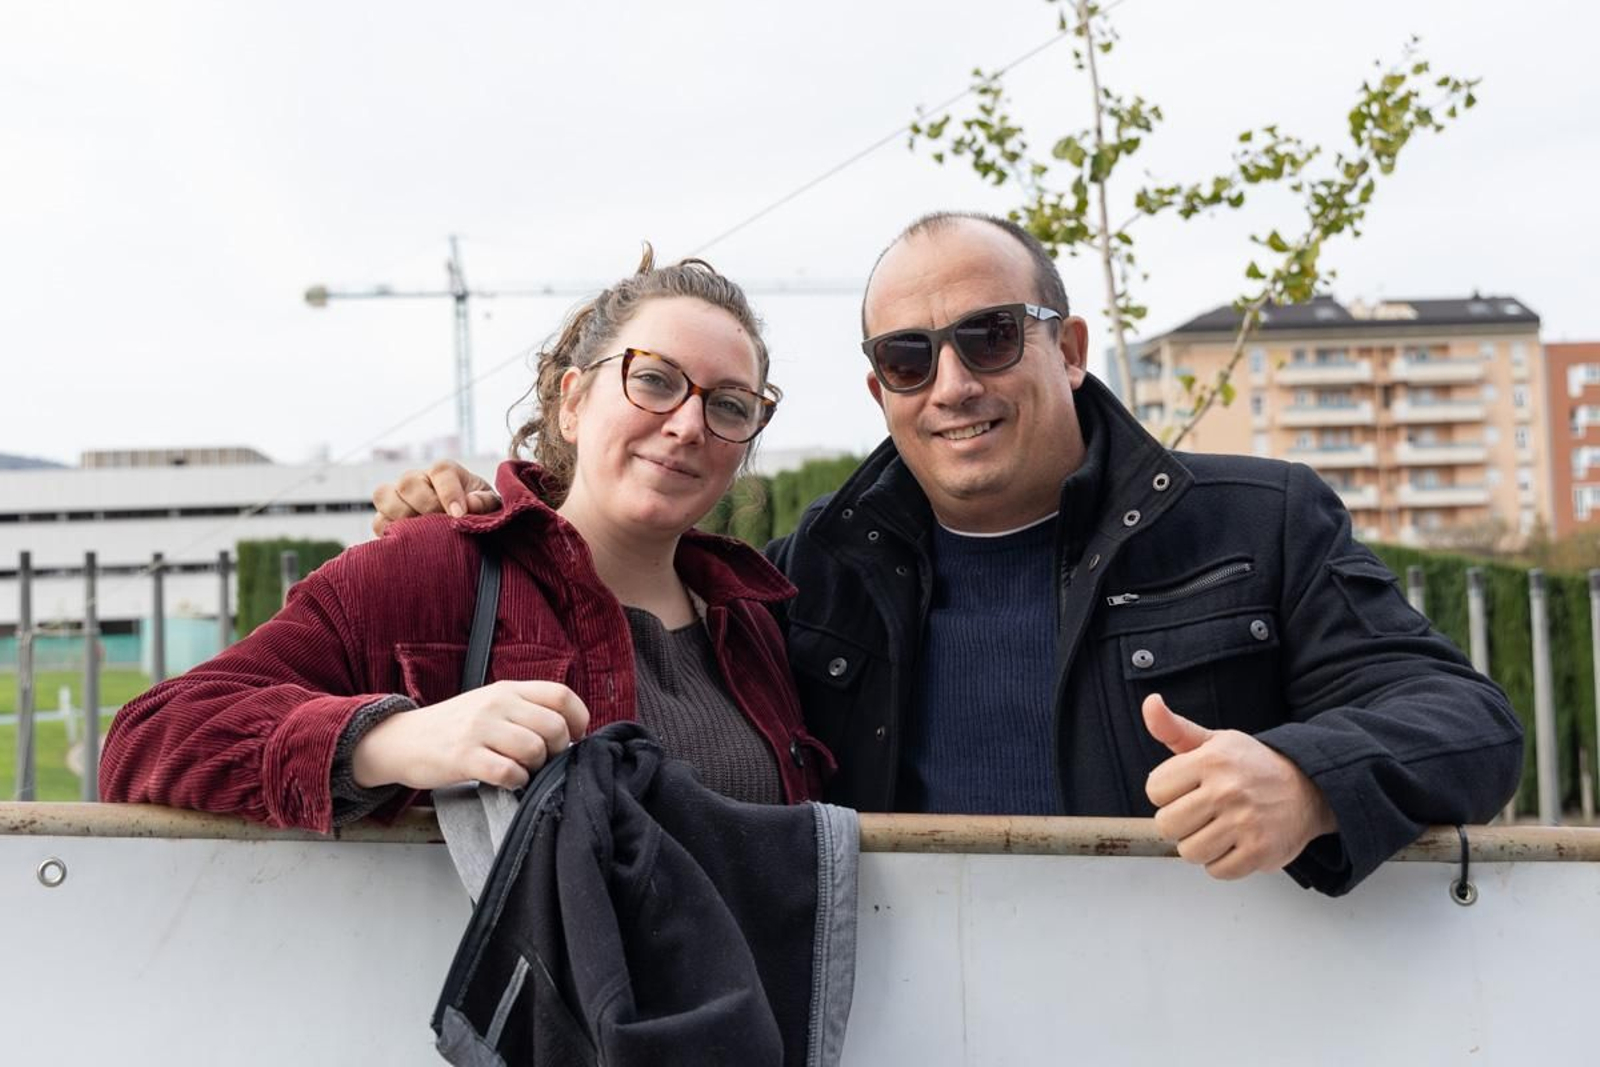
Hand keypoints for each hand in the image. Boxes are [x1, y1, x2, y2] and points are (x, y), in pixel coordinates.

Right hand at [351, 680, 589, 790]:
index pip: (561, 695)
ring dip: (536, 767)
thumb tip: (569, 731)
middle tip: (544, 761)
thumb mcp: (492, 704)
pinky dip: (516, 781)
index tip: (574, 738)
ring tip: (523, 770)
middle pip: (554, 726)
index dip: (578, 720)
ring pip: (534, 749)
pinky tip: (508, 780)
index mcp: (508, 689)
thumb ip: (526, 709)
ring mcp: (479, 729)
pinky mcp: (464, 756)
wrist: (404, 739)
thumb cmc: (456, 727)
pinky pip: (508, 771)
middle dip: (557, 750)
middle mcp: (496, 704)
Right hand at [371, 460, 499, 535]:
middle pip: (408, 482)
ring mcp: (397, 497)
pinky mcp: (385, 518)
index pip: (441, 471)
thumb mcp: (490, 506)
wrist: (464, 530)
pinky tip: (410, 544)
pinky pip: (378, 521)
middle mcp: (417, 480)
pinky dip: (390, 533)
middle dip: (425, 506)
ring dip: (403, 517)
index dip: (449, 493)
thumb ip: (484, 502)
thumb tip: (469, 506)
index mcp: (445, 472)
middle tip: (441, 526)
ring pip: (384, 496)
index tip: (458, 516)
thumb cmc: (479, 514)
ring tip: (424, 535)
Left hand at [1142, 693, 1336, 879]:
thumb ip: (1174, 728)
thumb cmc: (1253, 766)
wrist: (1308, 788)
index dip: (1167, 793)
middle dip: (1180, 822)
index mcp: (1210, 760)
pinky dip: (1222, 862)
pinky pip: (1217, 871)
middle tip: (1202, 813)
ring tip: (1218, 828)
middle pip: (1167, 825)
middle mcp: (1227, 790)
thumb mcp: (1214, 741)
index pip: (1154, 790)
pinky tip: (1235, 843)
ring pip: (1189, 852)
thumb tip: (1150, 703)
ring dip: (1200, 845)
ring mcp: (1245, 823)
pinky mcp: (1260, 852)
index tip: (1187, 789)